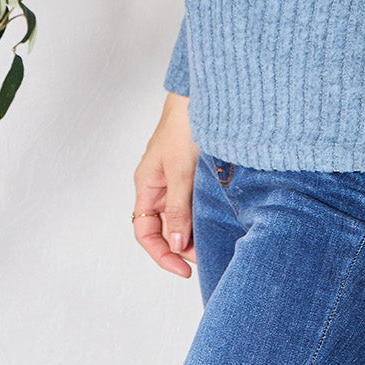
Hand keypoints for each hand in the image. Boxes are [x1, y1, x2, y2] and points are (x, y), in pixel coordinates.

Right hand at [132, 92, 198, 277]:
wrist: (203, 95)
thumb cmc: (184, 126)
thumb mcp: (180, 172)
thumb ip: (177, 210)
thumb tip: (174, 245)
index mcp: (147, 186)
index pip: (145, 233)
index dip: (162, 255)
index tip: (184, 269)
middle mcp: (158, 186)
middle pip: (164, 229)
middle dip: (182, 246)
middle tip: (207, 256)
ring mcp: (176, 180)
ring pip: (181, 218)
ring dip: (194, 232)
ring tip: (215, 242)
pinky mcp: (193, 174)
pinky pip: (194, 203)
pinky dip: (203, 216)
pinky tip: (219, 222)